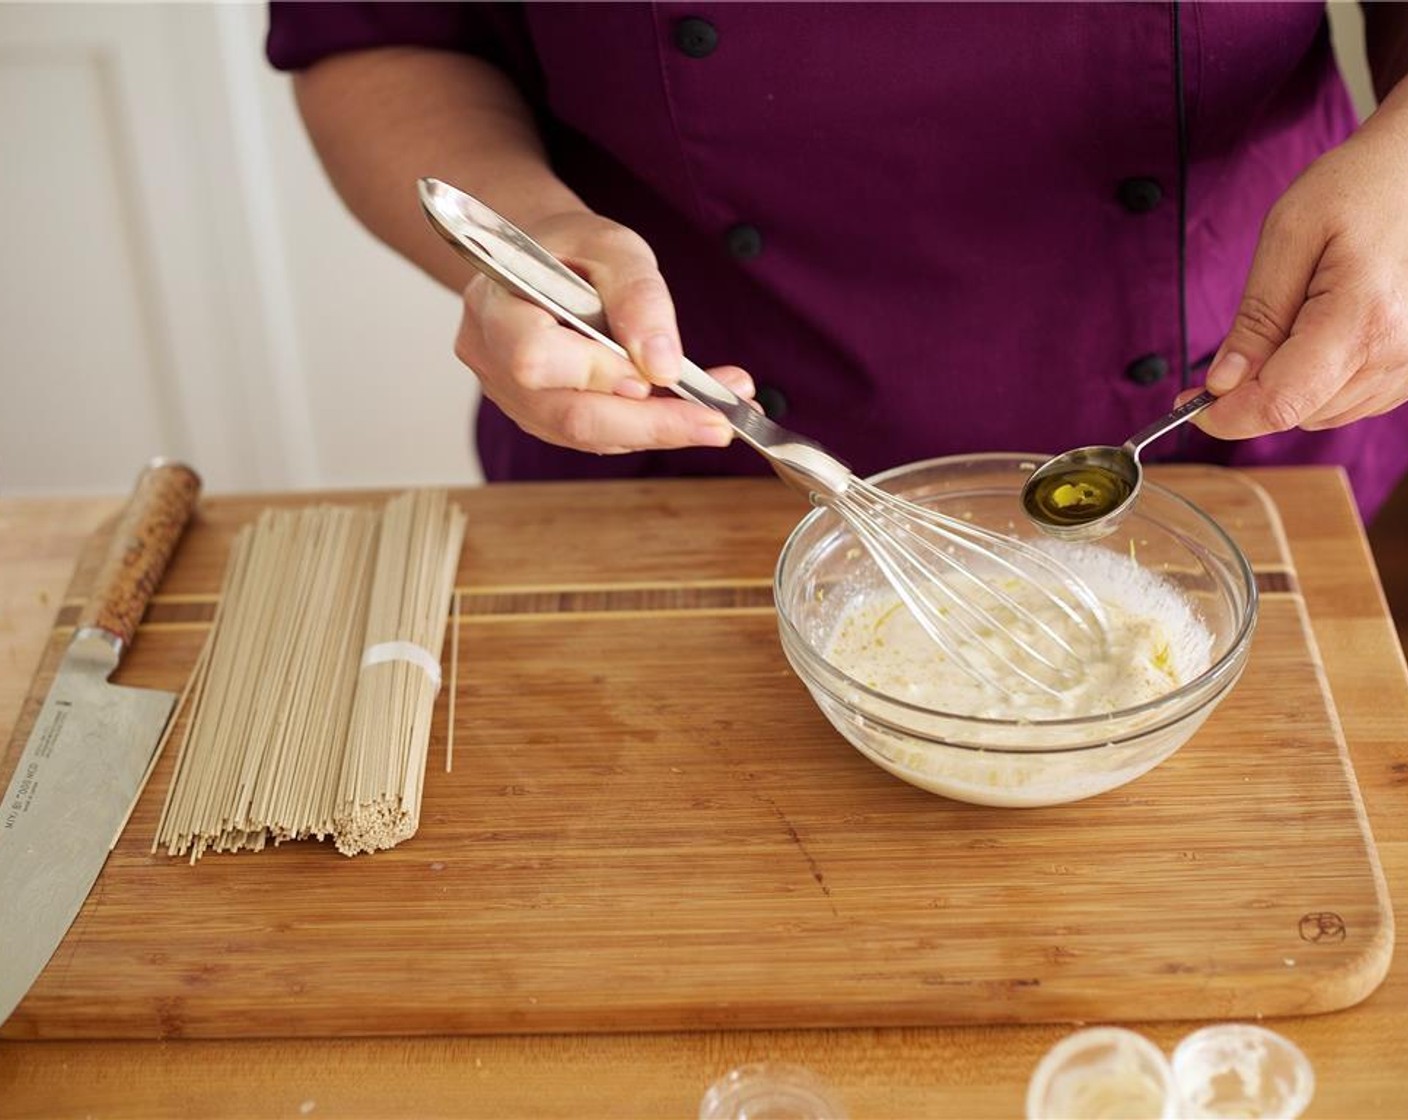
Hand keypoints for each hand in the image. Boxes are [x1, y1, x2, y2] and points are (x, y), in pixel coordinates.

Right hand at [452, 209, 751, 453]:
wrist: (548, 264)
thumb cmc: (574, 250)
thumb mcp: (613, 248)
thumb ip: (638, 298)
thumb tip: (662, 366)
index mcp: (495, 308)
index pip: (536, 358)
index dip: (598, 372)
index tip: (660, 375)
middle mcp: (493, 363)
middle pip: (569, 416)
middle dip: (650, 423)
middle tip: (719, 421)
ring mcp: (514, 399)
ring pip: (587, 436)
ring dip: (660, 429)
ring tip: (720, 413)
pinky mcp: (543, 419)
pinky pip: (597, 437)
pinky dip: (647, 428)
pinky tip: (689, 412)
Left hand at [1189, 93, 1407, 437]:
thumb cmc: (1357, 188)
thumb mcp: (1290, 234)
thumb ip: (1256, 316)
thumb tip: (1222, 382)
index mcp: (1361, 320)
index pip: (1278, 404)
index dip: (1224, 417)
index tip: (1188, 402)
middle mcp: (1394, 354)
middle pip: (1295, 414)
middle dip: (1252, 392)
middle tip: (1240, 344)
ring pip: (1319, 414)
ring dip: (1288, 386)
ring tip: (1297, 319)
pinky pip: (1348, 402)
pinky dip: (1318, 382)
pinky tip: (1319, 335)